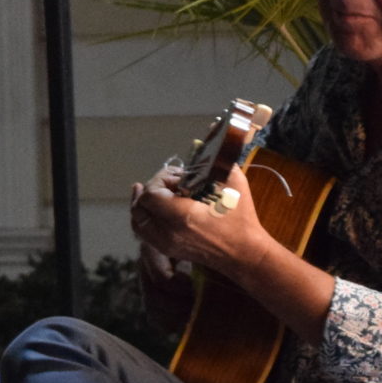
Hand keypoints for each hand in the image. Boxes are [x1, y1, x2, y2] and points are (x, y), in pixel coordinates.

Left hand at [130, 161, 273, 283]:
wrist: (244, 254)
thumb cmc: (241, 219)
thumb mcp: (234, 184)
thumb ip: (219, 159)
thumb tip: (213, 129)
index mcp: (182, 216)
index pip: (150, 194)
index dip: (159, 180)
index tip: (177, 176)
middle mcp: (168, 232)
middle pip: (139, 207)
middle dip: (149, 189)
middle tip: (166, 182)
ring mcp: (166, 244)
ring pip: (137, 222)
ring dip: (141, 204)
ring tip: (148, 191)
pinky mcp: (168, 250)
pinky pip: (144, 233)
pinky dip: (144, 218)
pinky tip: (153, 208)